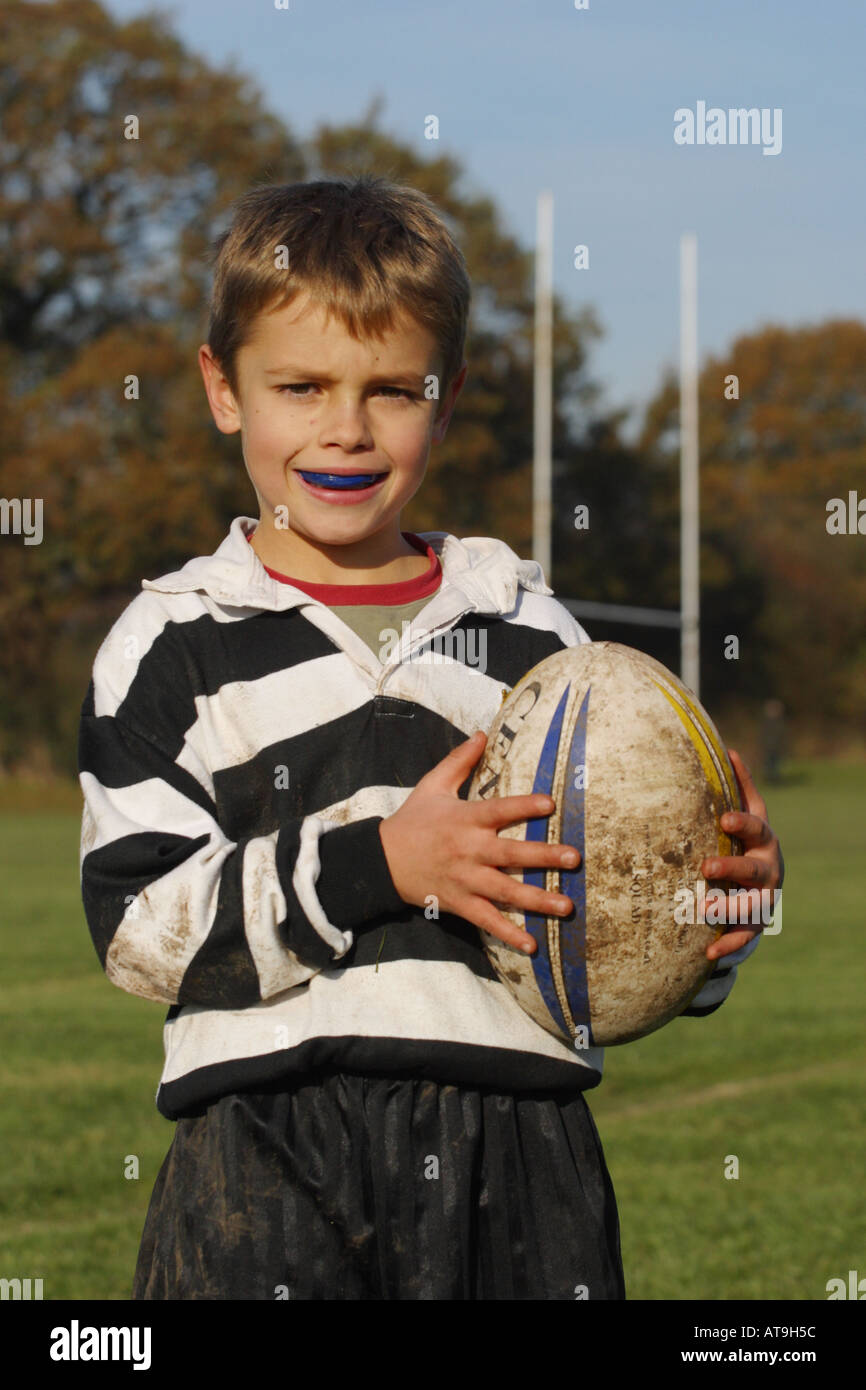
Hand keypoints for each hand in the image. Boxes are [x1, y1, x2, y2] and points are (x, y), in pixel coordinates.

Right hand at [378, 731, 580, 953]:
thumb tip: (483, 733)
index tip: (551, 804)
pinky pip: (487, 920)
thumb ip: (459, 760)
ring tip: (566, 906)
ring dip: (537, 900)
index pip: (499, 810)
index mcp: (465, 819)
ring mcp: (465, 879)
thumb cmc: (412, 820)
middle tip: (574, 859)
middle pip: (511, 854)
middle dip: (544, 857)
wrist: (381, 860)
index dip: (524, 806)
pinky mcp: (459, 903)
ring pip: (506, 891)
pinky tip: (532, 945)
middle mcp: (469, 850)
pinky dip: (508, 934)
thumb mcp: (432, 785)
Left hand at [701, 749, 783, 961]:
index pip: (756, 827)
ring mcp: (764, 899)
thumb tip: (728, 748)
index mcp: (763, 839)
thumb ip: (739, 786)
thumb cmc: (744, 840)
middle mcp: (767, 869)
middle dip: (731, 868)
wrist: (759, 881)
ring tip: (703, 910)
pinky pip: (744, 936)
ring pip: (752, 906)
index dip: (742, 823)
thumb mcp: (746, 814)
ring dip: (728, 908)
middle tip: (705, 867)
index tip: (723, 819)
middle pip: (754, 869)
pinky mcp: (754, 923)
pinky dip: (728, 945)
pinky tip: (708, 953)